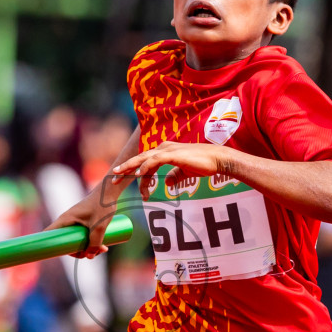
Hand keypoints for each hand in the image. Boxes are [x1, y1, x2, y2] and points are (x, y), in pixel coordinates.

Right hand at [48, 190, 122, 257]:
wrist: (110, 191)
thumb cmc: (102, 205)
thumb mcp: (99, 226)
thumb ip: (95, 243)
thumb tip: (90, 257)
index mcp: (65, 220)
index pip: (49, 234)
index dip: (48, 246)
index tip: (55, 255)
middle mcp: (67, 221)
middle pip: (65, 242)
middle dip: (78, 251)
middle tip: (92, 254)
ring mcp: (75, 222)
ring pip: (77, 241)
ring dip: (88, 248)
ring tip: (103, 249)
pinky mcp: (84, 222)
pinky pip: (83, 236)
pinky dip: (91, 242)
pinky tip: (103, 246)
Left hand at [111, 140, 229, 199]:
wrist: (217, 160)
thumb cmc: (204, 164)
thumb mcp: (185, 172)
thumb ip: (175, 175)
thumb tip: (168, 183)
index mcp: (165, 151)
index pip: (145, 161)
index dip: (134, 171)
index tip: (128, 182)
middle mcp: (164, 148)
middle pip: (140, 158)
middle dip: (126, 167)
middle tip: (113, 177)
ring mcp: (168, 150)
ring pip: (144, 158)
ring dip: (131, 168)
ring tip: (120, 176)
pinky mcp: (173, 154)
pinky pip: (155, 160)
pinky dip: (145, 167)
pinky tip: (139, 175)